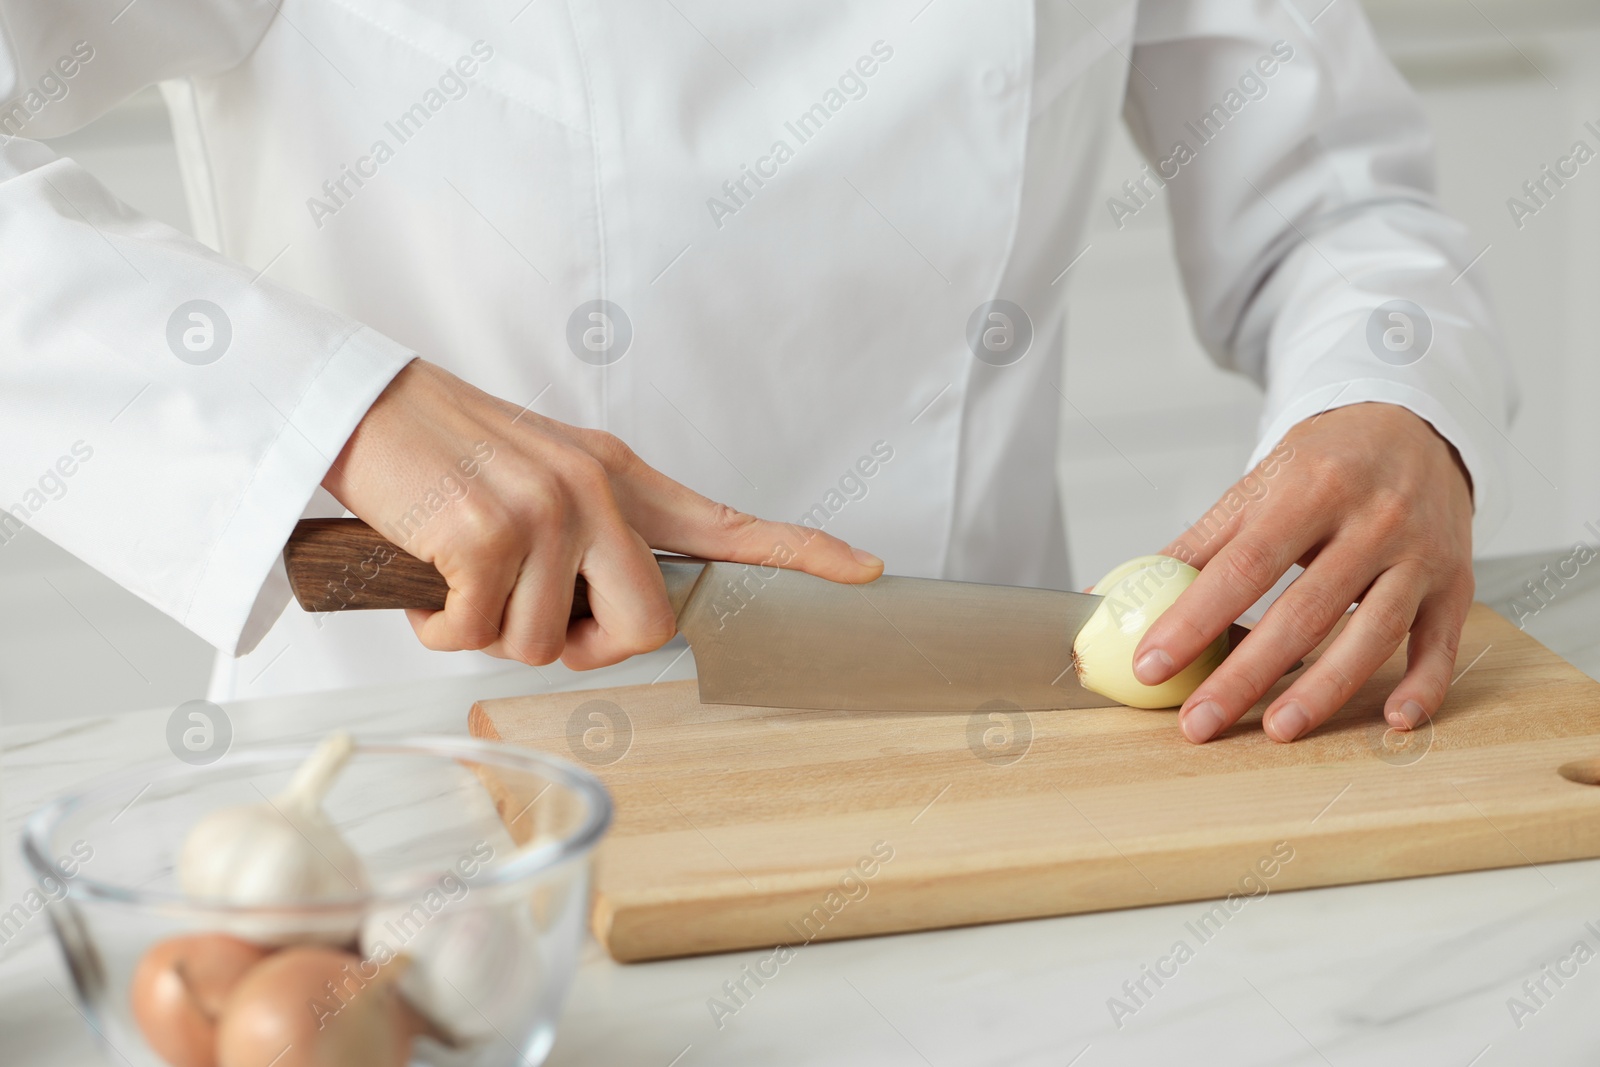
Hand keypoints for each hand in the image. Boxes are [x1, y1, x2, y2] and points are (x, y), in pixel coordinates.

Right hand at [322, 360, 883, 668]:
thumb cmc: (448, 455)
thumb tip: (599, 623)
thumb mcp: (543, 477)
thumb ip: (593, 537)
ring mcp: (546, 510)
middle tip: (535, 624)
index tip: (868, 570)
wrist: (363, 406)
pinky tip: (426, 584)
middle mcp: (597, 490)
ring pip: (547, 645)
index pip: (729, 521)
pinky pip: (477, 636)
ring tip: (458, 580)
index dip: (803, 553)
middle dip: (587, 651)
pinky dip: (439, 631)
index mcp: (621, 477)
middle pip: (644, 627)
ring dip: (491, 635)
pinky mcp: (487, 532)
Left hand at [1132, 402, 1474, 743]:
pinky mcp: (1456, 582)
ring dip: (1325, 689)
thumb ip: (1194, 546)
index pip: (1244, 565)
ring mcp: (1420, 553)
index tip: (1151, 664)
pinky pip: (1441, 641)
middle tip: (1199, 722)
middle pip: (1305, 611)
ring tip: (1279, 730)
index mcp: (1311, 488)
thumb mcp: (1258, 487)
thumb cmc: (1325, 464)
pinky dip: (1423, 684)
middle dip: (1247, 674)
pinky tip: (1393, 721)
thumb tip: (1111, 597)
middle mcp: (1372, 520)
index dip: (1194, 619)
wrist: (1414, 426)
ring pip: (1373, 633)